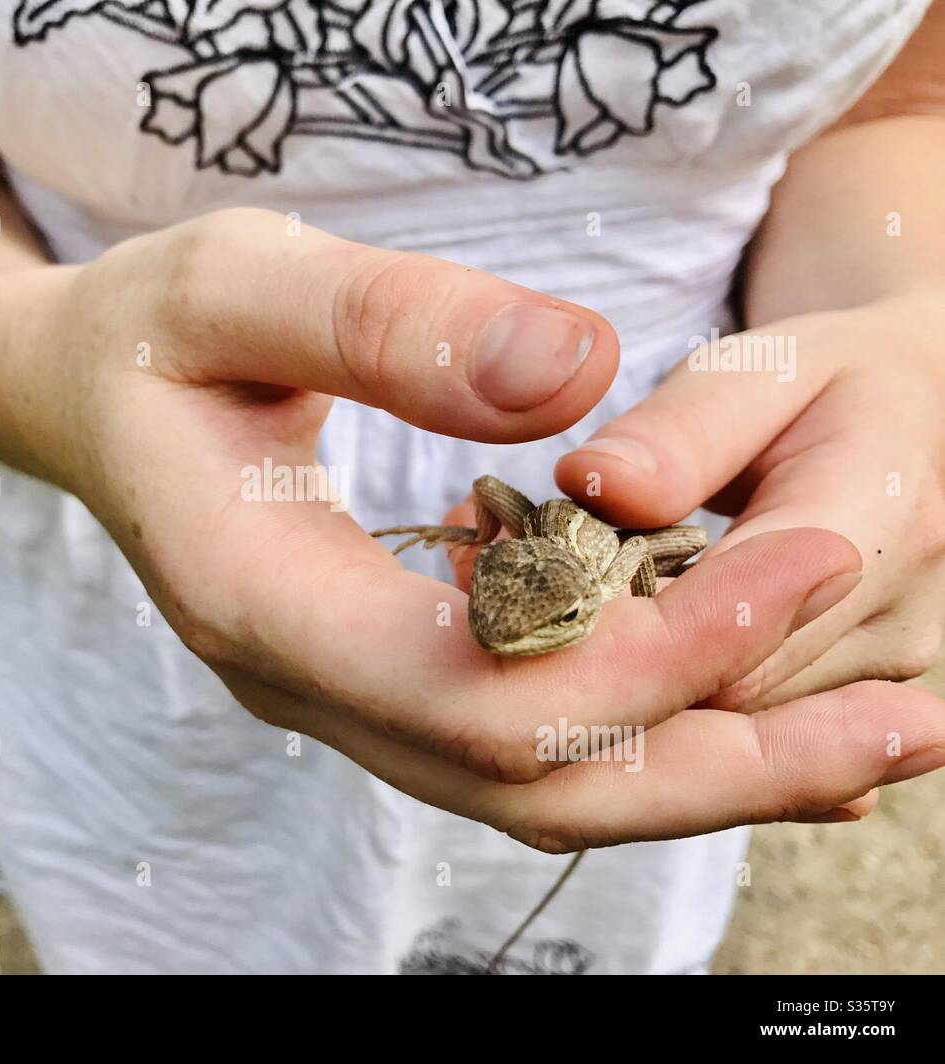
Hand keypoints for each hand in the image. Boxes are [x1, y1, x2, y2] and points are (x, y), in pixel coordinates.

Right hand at [12, 210, 944, 849]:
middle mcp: (307, 685)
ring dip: (710, 770)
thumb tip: (577, 373)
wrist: (81, 397)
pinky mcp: (382, 675)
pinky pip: (527, 744)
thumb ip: (382, 321)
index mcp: (261, 602)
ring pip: (540, 789)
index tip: (801, 559)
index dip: (646, 650)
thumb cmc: (146, 334)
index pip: (476, 687)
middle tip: (908, 713)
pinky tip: (758, 704)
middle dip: (723, 760)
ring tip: (879, 733)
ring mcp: (345, 694)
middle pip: (530, 785)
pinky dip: (649, 735)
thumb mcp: (235, 283)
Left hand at [557, 291, 944, 712]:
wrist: (913, 420)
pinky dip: (669, 683)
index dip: (624, 621)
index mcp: (883, 518)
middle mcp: (895, 616)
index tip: (531, 581)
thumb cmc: (821, 385)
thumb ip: (681, 431)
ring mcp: (881, 671)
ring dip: (638, 677)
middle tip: (512, 595)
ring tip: (556, 606)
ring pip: (725, 718)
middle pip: (725, 692)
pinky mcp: (851, 697)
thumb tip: (595, 483)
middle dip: (615, 654)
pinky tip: (611, 633)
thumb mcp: (757, 370)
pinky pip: (740, 717)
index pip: (738, 625)